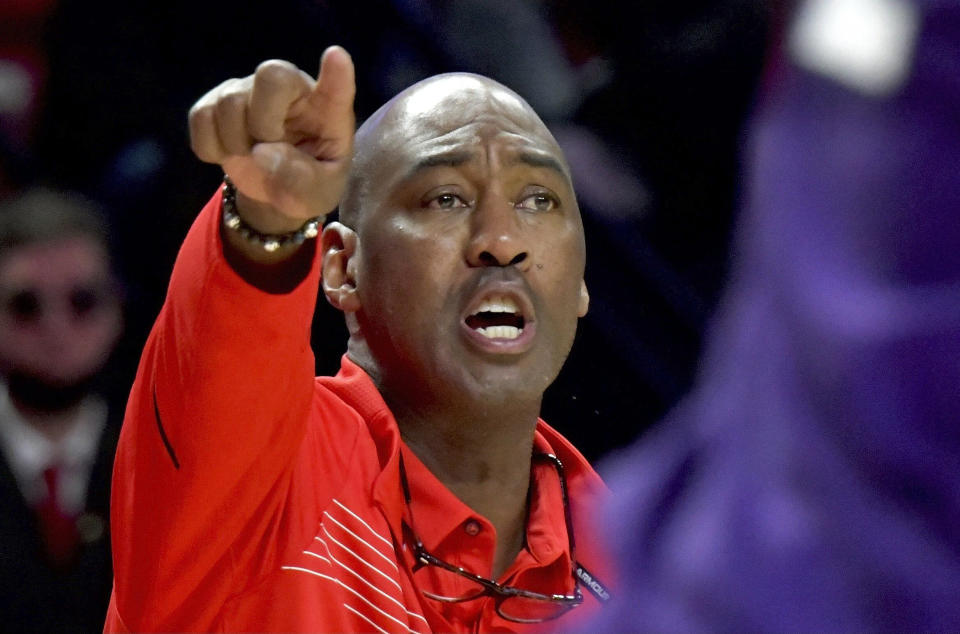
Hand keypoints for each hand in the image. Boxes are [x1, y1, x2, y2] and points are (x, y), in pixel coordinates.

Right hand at [188, 46, 355, 232]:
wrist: (276, 192)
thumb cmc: (309, 183)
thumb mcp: (317, 193)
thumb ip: (299, 178)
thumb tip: (261, 152)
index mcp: (327, 110)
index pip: (336, 87)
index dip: (336, 73)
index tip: (336, 58)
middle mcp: (290, 87)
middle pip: (269, 76)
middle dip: (263, 122)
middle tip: (268, 149)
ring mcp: (250, 90)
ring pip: (229, 102)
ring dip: (236, 144)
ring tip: (252, 157)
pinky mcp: (215, 101)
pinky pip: (201, 117)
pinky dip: (211, 147)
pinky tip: (229, 152)